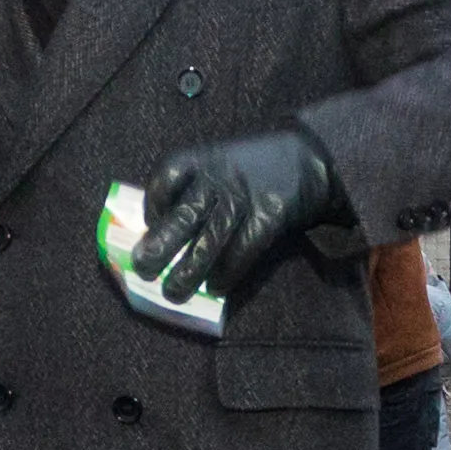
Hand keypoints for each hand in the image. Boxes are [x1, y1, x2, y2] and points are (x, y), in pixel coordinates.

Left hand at [128, 128, 350, 306]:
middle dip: (161, 244)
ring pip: (212, 237)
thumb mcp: (212, 163)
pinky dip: (227, 271)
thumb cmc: (247, 168)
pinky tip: (214, 288)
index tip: (149, 227)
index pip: (165, 181)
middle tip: (144, 270)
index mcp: (199, 159)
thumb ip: (185, 189)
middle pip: (185, 213)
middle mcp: (219, 177)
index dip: (153, 207)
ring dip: (190, 269)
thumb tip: (154, 234)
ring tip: (173, 293)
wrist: (307, 156)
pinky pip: (244, 247)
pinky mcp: (271, 214)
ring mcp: (245, 196)